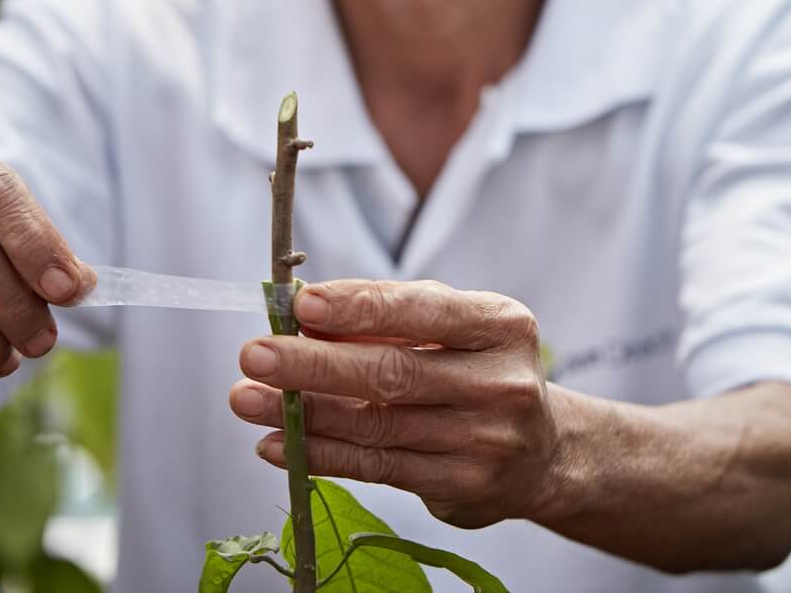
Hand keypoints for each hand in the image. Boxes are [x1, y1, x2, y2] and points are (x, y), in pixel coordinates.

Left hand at [229, 279, 570, 528]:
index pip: (424, 310)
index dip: (360, 307)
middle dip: (314, 364)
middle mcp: (500, 383)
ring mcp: (483, 440)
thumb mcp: (454, 329)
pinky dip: (321, 455)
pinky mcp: (461, 486)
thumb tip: (303, 315)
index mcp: (501, 325)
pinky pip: (377, 468)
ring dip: (302, 413)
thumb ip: (389, 318)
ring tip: (246, 399)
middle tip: (255, 354)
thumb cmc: (479, 371)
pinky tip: (276, 443)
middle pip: (393, 372)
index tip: (302, 304)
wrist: (544, 452)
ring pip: (376, 425)